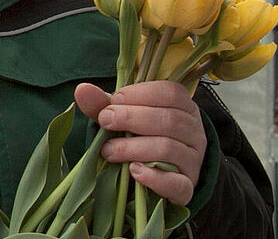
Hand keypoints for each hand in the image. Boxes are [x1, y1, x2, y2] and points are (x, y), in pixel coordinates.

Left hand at [74, 81, 205, 205]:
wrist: (156, 177)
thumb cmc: (139, 138)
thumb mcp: (122, 118)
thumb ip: (104, 104)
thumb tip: (82, 89)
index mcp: (184, 108)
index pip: (170, 93)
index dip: (141, 94)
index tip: (114, 101)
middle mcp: (194, 132)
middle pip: (169, 120)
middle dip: (132, 118)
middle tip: (105, 121)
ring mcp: (193, 161)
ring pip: (170, 149)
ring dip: (134, 148)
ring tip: (109, 151)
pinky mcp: (186, 188)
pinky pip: (176, 183)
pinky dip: (154, 177)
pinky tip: (134, 171)